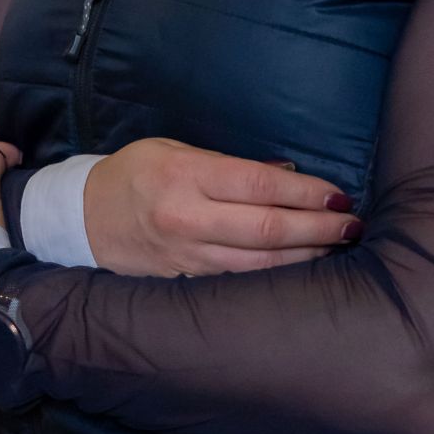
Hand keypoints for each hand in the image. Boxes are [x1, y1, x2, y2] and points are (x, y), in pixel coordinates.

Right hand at [83, 136, 361, 277]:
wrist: (81, 218)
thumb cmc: (136, 173)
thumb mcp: (176, 150)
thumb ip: (229, 164)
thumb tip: (287, 172)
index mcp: (186, 177)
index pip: (260, 185)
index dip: (305, 192)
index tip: (339, 194)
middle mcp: (187, 219)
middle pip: (266, 230)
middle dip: (318, 228)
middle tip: (352, 225)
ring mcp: (186, 258)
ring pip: (258, 264)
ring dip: (305, 257)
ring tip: (338, 247)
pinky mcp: (185, 282)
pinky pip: (239, 282)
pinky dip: (275, 277)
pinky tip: (303, 272)